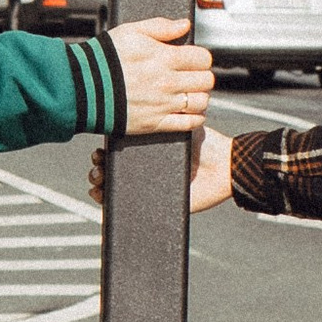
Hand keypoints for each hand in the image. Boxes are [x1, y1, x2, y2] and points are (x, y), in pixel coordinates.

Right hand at [88, 130, 238, 212]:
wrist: (224, 167)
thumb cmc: (204, 144)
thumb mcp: (179, 127)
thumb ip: (163, 119)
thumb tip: (139, 111)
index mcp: (147, 153)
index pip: (117, 156)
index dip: (102, 156)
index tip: (97, 154)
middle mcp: (146, 171)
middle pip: (112, 174)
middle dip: (98, 171)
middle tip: (98, 169)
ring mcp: (149, 189)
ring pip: (116, 193)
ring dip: (100, 189)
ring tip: (98, 183)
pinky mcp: (157, 206)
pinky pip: (131, 211)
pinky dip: (114, 209)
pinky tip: (105, 203)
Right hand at [111, 16, 213, 133]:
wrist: (83, 88)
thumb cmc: (104, 59)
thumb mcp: (131, 31)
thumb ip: (161, 27)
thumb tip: (184, 25)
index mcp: (165, 58)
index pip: (203, 58)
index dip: (200, 58)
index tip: (193, 59)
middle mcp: (168, 82)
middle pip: (206, 80)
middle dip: (201, 76)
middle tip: (191, 76)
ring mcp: (163, 104)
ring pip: (201, 102)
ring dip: (199, 97)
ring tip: (189, 93)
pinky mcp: (156, 124)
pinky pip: (189, 124)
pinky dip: (194, 118)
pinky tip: (187, 111)